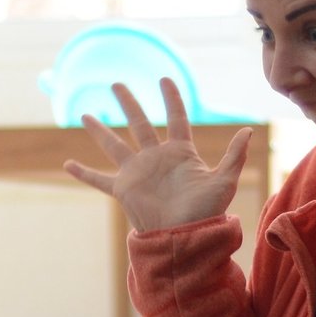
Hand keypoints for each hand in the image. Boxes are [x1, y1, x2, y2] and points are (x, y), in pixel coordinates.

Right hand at [66, 78, 252, 232]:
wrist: (185, 237)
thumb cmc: (207, 212)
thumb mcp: (224, 181)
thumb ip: (234, 155)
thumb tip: (247, 130)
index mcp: (181, 153)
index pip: (176, 118)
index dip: (172, 99)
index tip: (164, 79)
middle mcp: (156, 158)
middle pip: (139, 124)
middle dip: (128, 103)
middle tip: (116, 84)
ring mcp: (138, 173)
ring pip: (114, 145)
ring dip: (100, 131)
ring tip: (85, 115)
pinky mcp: (124, 190)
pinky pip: (99, 179)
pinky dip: (84, 174)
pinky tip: (67, 165)